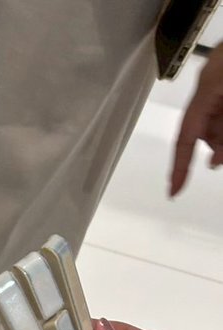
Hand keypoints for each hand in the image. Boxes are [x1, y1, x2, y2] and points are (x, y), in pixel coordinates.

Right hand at [170, 42, 222, 196]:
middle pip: (203, 129)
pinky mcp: (221, 76)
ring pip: (215, 120)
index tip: (173, 191)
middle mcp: (209, 84)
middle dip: (216, 145)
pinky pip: (219, 108)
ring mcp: (218, 79)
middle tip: (221, 159)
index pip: (185, 136)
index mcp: (206, 87)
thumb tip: (214, 160)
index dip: (178, 167)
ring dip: (222, 134)